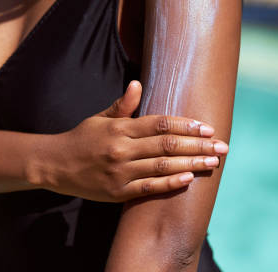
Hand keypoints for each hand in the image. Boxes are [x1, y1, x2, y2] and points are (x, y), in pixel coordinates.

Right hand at [36, 81, 228, 201]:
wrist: (55, 165)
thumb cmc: (81, 138)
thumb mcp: (100, 118)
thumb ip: (122, 105)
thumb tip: (138, 84)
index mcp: (120, 128)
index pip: (160, 124)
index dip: (186, 125)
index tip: (208, 127)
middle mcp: (121, 149)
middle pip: (167, 145)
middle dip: (198, 145)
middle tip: (222, 146)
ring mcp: (120, 172)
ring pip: (162, 166)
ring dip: (191, 164)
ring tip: (213, 162)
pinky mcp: (117, 193)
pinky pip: (149, 188)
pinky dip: (170, 183)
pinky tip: (189, 178)